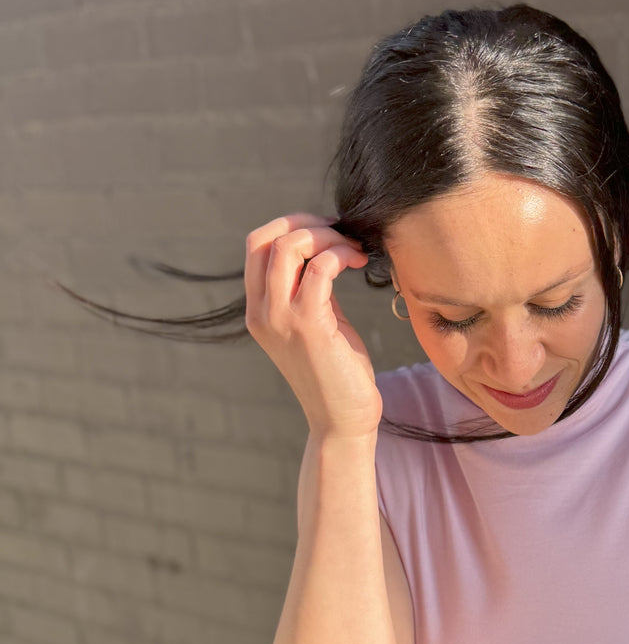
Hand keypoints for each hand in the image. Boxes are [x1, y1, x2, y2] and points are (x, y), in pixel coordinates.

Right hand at [244, 212, 381, 439]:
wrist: (342, 420)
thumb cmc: (337, 373)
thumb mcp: (319, 323)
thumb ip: (312, 289)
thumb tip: (325, 252)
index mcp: (259, 310)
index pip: (256, 245)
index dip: (291, 225)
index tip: (326, 230)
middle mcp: (262, 312)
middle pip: (265, 238)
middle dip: (306, 223)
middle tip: (341, 232)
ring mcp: (281, 318)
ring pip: (288, 247)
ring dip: (326, 237)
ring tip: (353, 248)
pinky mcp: (308, 325)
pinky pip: (319, 268)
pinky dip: (339, 255)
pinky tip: (357, 262)